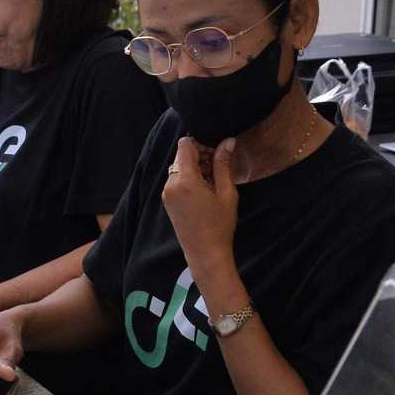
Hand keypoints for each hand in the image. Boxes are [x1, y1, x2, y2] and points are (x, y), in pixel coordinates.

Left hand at [161, 135, 238, 276]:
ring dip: (196, 167)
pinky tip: (205, 190)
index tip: (216, 153)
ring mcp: (166, 193)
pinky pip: (176, 180)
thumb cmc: (220, 224)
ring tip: (214, 180)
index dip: (201, 143)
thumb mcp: (226, 193)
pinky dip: (189, 178)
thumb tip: (228, 141)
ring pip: (179, 167)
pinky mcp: (167, 201)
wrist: (205, 253)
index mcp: (184, 180)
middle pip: (181, 156)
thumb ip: (223, 164)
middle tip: (219, 166)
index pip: (185, 145)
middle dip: (200, 155)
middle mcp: (170, 184)